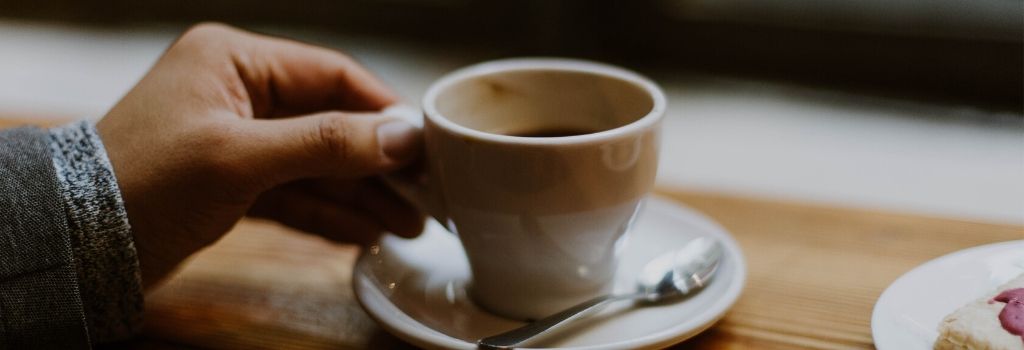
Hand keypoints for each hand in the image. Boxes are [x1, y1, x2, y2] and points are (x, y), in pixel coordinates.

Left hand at [97, 23, 423, 289]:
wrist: (74, 244)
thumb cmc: (142, 182)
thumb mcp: (240, 157)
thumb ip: (326, 143)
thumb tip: (403, 137)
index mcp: (235, 61)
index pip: (332, 75)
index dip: (385, 111)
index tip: (427, 144)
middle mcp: (240, 94)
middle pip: (332, 123)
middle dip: (379, 162)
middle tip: (428, 192)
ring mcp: (238, 141)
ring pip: (318, 164)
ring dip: (362, 194)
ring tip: (410, 224)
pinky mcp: (234, 185)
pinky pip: (296, 194)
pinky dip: (329, 214)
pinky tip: (367, 232)